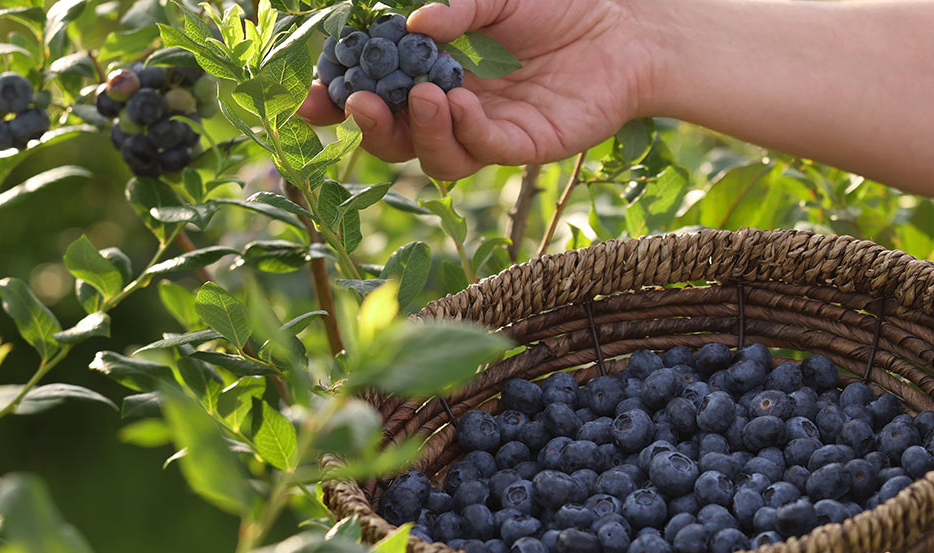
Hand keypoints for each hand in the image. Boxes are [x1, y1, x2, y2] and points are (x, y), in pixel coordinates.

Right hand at [297, 0, 666, 178]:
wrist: (622, 25)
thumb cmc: (553, 5)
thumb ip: (454, 8)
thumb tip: (411, 25)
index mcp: (431, 72)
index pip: (374, 96)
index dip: (337, 102)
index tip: (311, 102)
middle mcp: (452, 109)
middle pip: (394, 139)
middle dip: (369, 125)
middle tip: (360, 102)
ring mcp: (487, 133)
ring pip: (435, 157)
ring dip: (420, 131)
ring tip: (425, 95)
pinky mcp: (525, 147)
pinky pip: (485, 151)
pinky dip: (467, 131)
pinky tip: (464, 103)